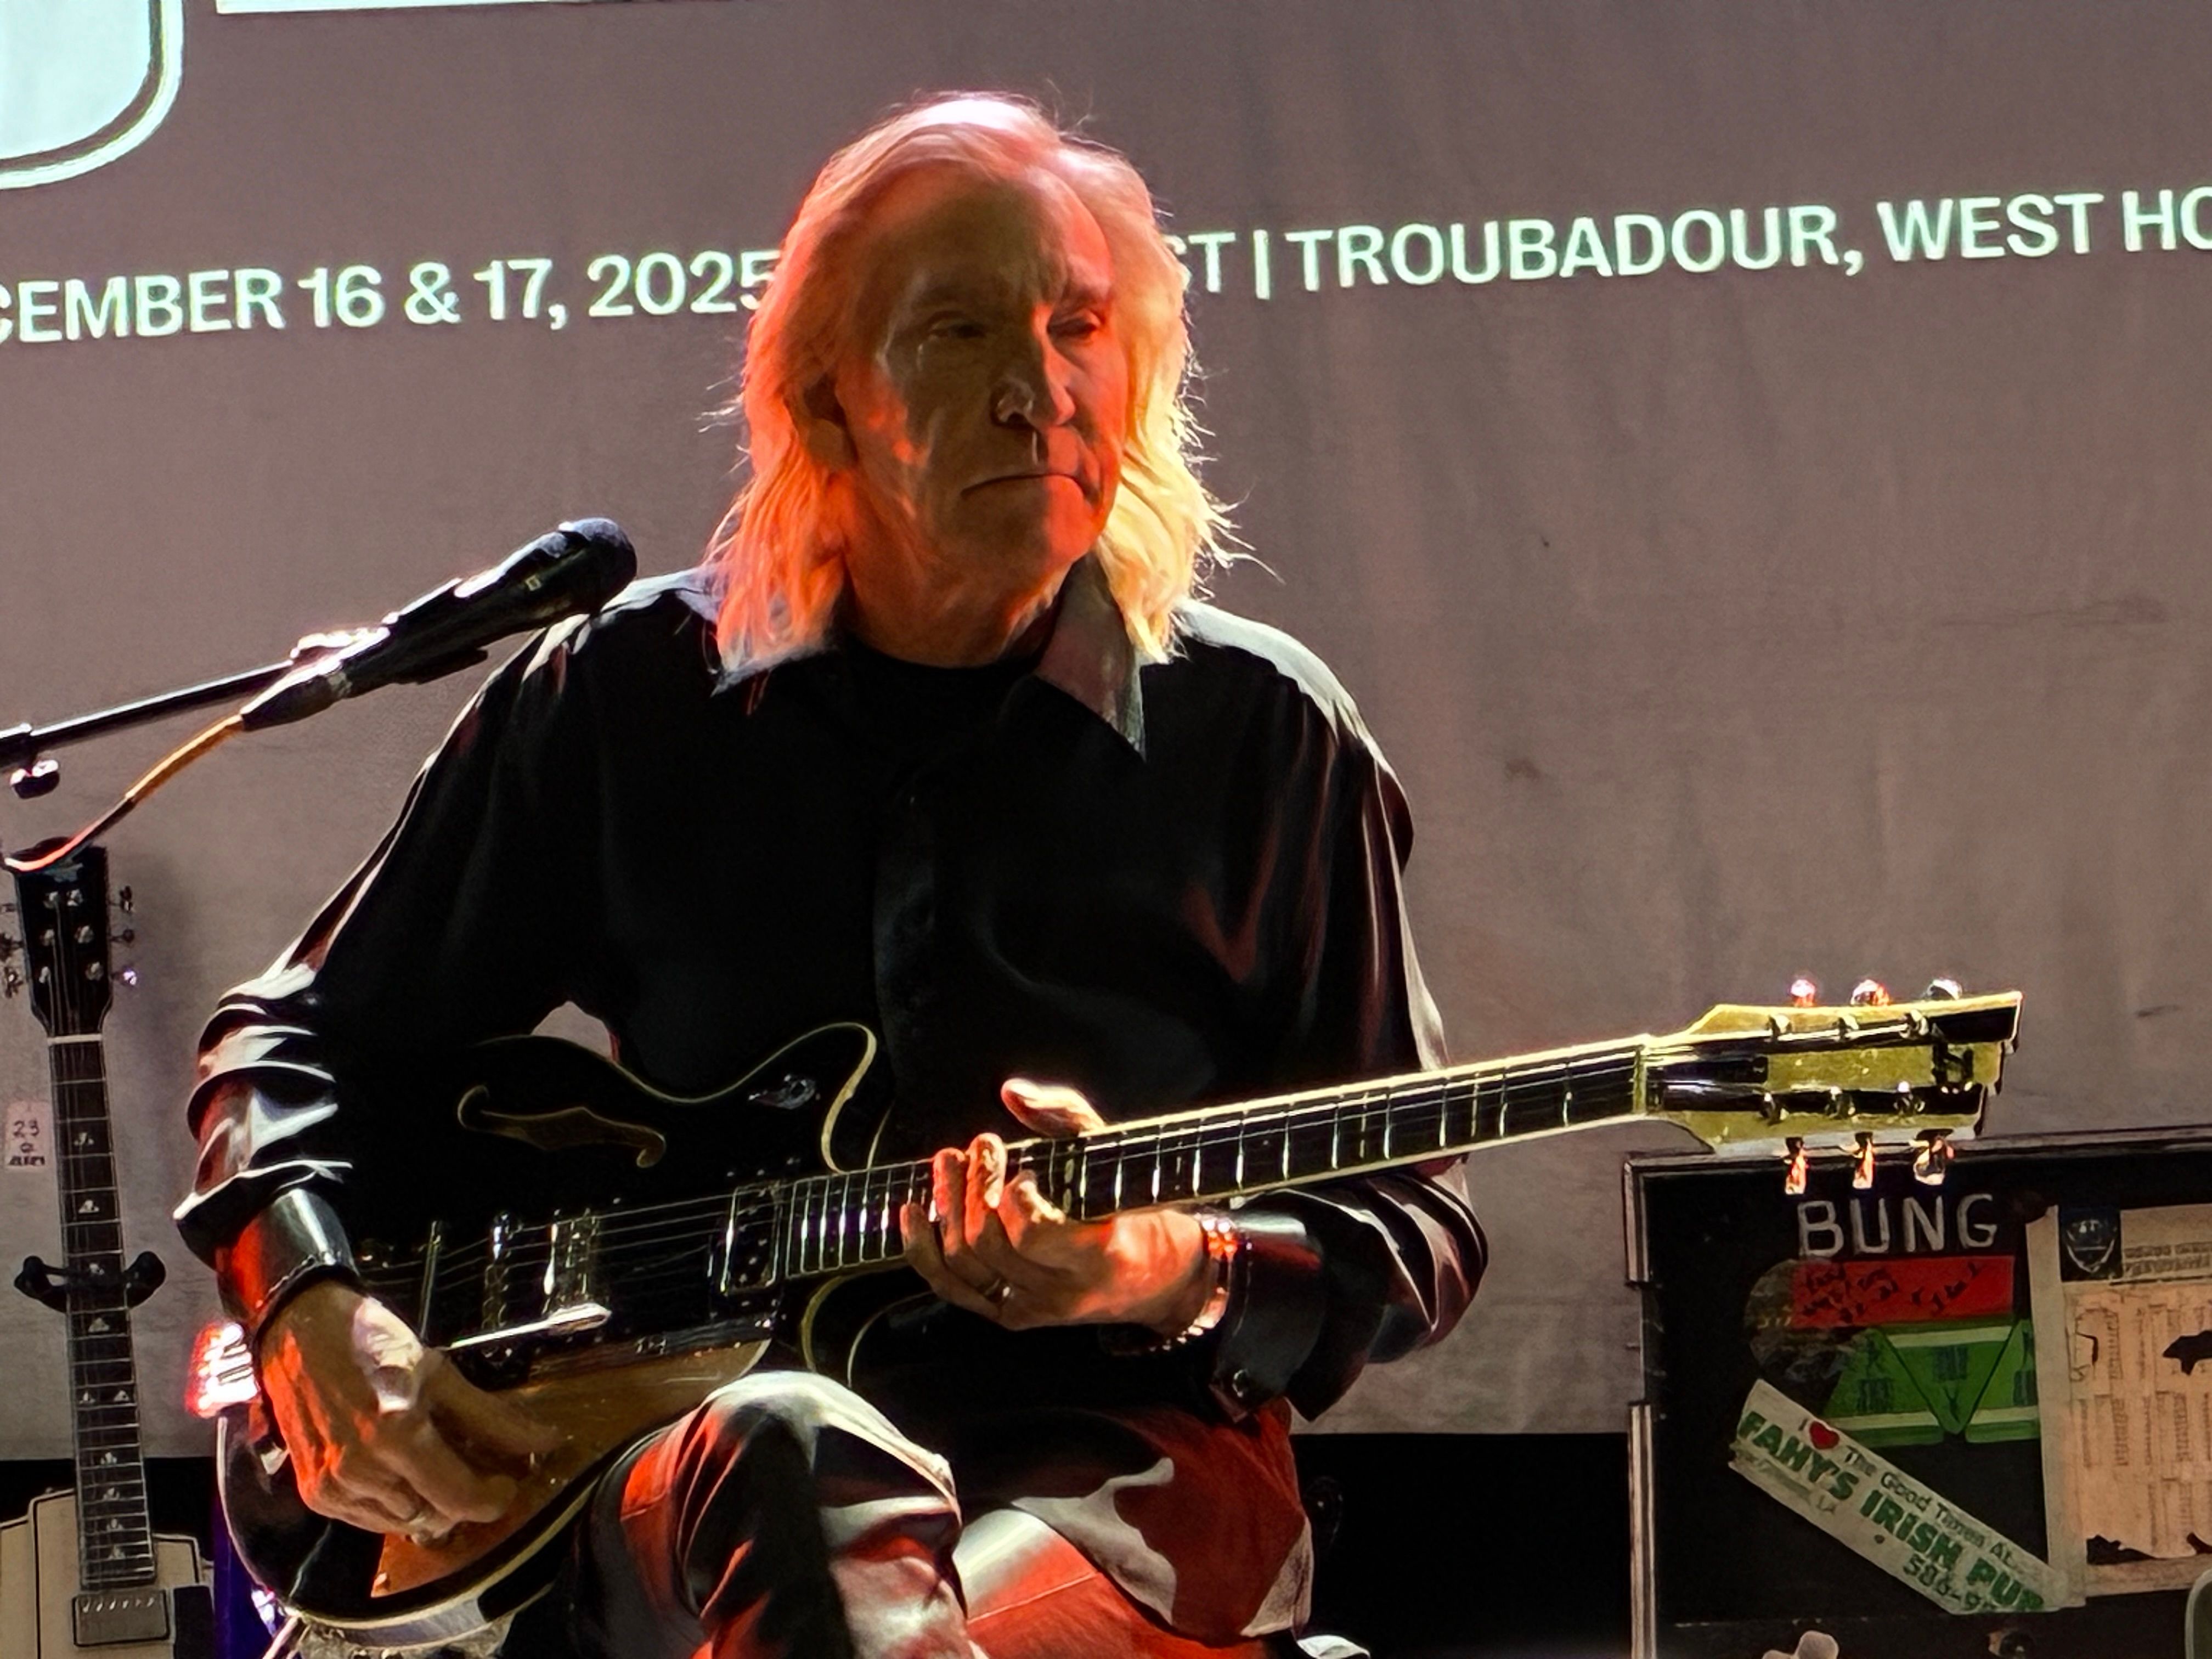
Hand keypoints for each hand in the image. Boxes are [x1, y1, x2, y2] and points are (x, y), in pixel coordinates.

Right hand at [256, 1280, 559, 1538]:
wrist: (301, 1333)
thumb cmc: (372, 1344)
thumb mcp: (438, 1372)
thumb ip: (491, 1416)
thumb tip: (544, 1441)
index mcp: (396, 1434)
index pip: (458, 1497)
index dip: (492, 1498)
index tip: (509, 1483)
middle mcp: (361, 1470)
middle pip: (433, 1517)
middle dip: (463, 1501)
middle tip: (477, 1472)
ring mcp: (333, 1487)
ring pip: (402, 1524)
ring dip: (429, 1506)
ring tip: (438, 1468)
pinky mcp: (315, 1494)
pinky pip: (368, 1521)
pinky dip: (394, 1507)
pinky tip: (401, 1474)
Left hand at [899, 1079, 1213, 1335]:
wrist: (1156, 1277)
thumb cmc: (1132, 1207)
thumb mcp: (1112, 1154)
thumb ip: (1065, 1116)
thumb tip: (1011, 1092)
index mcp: (1096, 1255)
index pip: (1033, 1232)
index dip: (1014, 1192)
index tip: (1024, 1167)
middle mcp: (1060, 1292)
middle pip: (988, 1242)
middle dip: (973, 1186)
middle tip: (980, 1148)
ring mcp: (1030, 1309)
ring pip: (963, 1263)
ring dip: (946, 1205)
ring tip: (948, 1164)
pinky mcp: (1009, 1315)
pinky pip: (951, 1288)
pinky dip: (922, 1250)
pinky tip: (911, 1212)